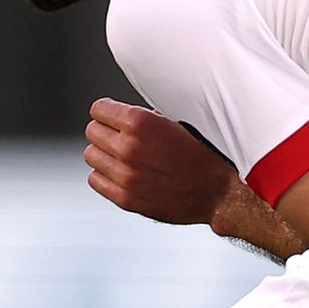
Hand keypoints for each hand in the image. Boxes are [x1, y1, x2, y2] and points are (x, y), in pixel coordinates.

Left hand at [83, 98, 236, 226]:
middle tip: (119, 137)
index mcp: (140, 123)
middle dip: (105, 131)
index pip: (98, 110)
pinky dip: (104, 175)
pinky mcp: (125, 197)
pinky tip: (121, 173)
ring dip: (103, 153)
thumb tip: (124, 114)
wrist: (218, 191)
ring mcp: (125, 175)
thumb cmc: (203, 155)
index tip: (111, 117)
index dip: (106, 112)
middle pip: (92, 131)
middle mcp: (128, 147)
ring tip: (120, 156)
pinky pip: (95, 180)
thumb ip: (145, 117)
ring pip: (90, 155)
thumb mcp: (176, 122)